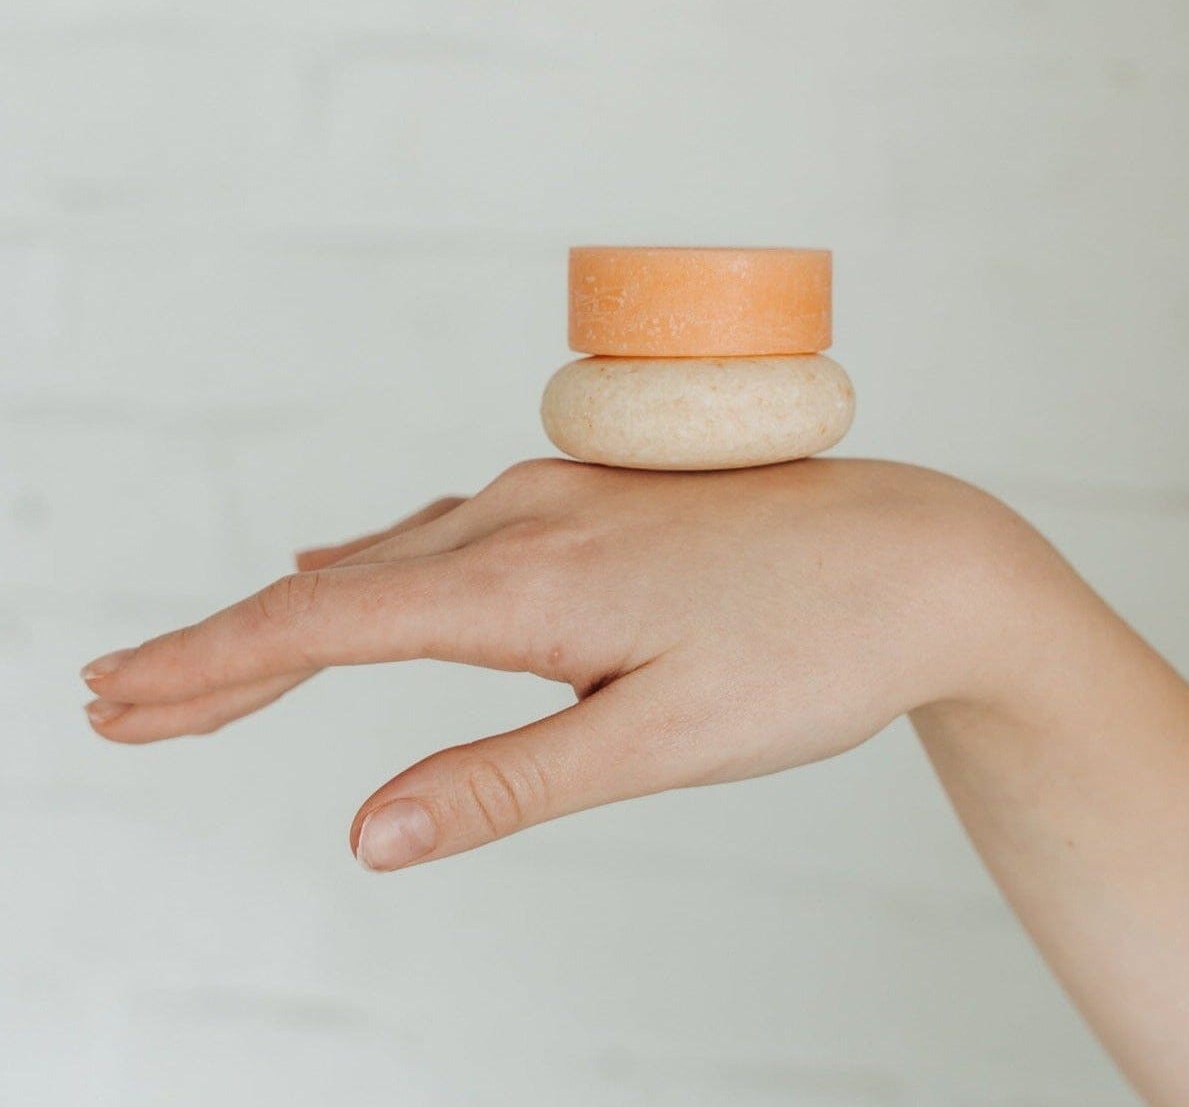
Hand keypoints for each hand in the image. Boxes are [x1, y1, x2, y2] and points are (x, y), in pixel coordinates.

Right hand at [80, 458, 1058, 870]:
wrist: (925, 560)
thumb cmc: (810, 652)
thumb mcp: (661, 738)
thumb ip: (510, 781)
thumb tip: (368, 835)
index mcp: (529, 582)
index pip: (327, 627)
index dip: (213, 667)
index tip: (122, 698)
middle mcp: (527, 518)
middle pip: (339, 590)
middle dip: (228, 650)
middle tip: (118, 694)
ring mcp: (562, 499)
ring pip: (397, 559)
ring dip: (301, 613)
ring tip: (215, 664)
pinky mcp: (597, 503)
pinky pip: (457, 537)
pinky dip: (384, 573)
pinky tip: (355, 567)